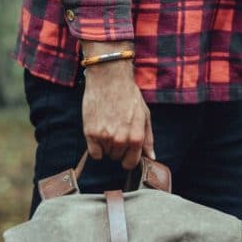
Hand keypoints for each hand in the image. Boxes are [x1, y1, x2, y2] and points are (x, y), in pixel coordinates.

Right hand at [81, 41, 154, 169]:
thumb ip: (148, 138)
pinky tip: (98, 132)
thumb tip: (151, 157)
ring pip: (105, 154)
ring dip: (106, 145)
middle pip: (117, 157)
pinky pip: (93, 153)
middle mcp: (121, 140)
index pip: (131, 162)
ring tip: (108, 126)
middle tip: (116, 130)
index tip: (125, 153)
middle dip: (117, 148)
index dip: (128, 159)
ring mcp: (105, 137)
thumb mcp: (144, 115)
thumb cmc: (129, 95)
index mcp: (136, 137)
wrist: (109, 78)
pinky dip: (95, 147)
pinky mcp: (90, 133)